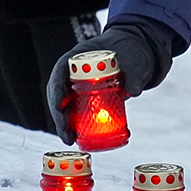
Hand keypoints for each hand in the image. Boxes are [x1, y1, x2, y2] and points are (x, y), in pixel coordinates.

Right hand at [46, 19, 176, 144]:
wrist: (134, 54)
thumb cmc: (130, 51)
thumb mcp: (134, 60)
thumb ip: (134, 73)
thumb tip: (134, 91)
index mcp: (79, 56)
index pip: (60, 71)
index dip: (56, 89)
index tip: (58, 106)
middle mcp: (73, 70)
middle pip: (58, 92)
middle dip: (59, 114)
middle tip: (66, 134)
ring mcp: (78, 84)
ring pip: (64, 104)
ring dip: (64, 122)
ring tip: (69, 139)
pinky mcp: (85, 96)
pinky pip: (75, 110)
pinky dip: (74, 123)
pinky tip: (76, 137)